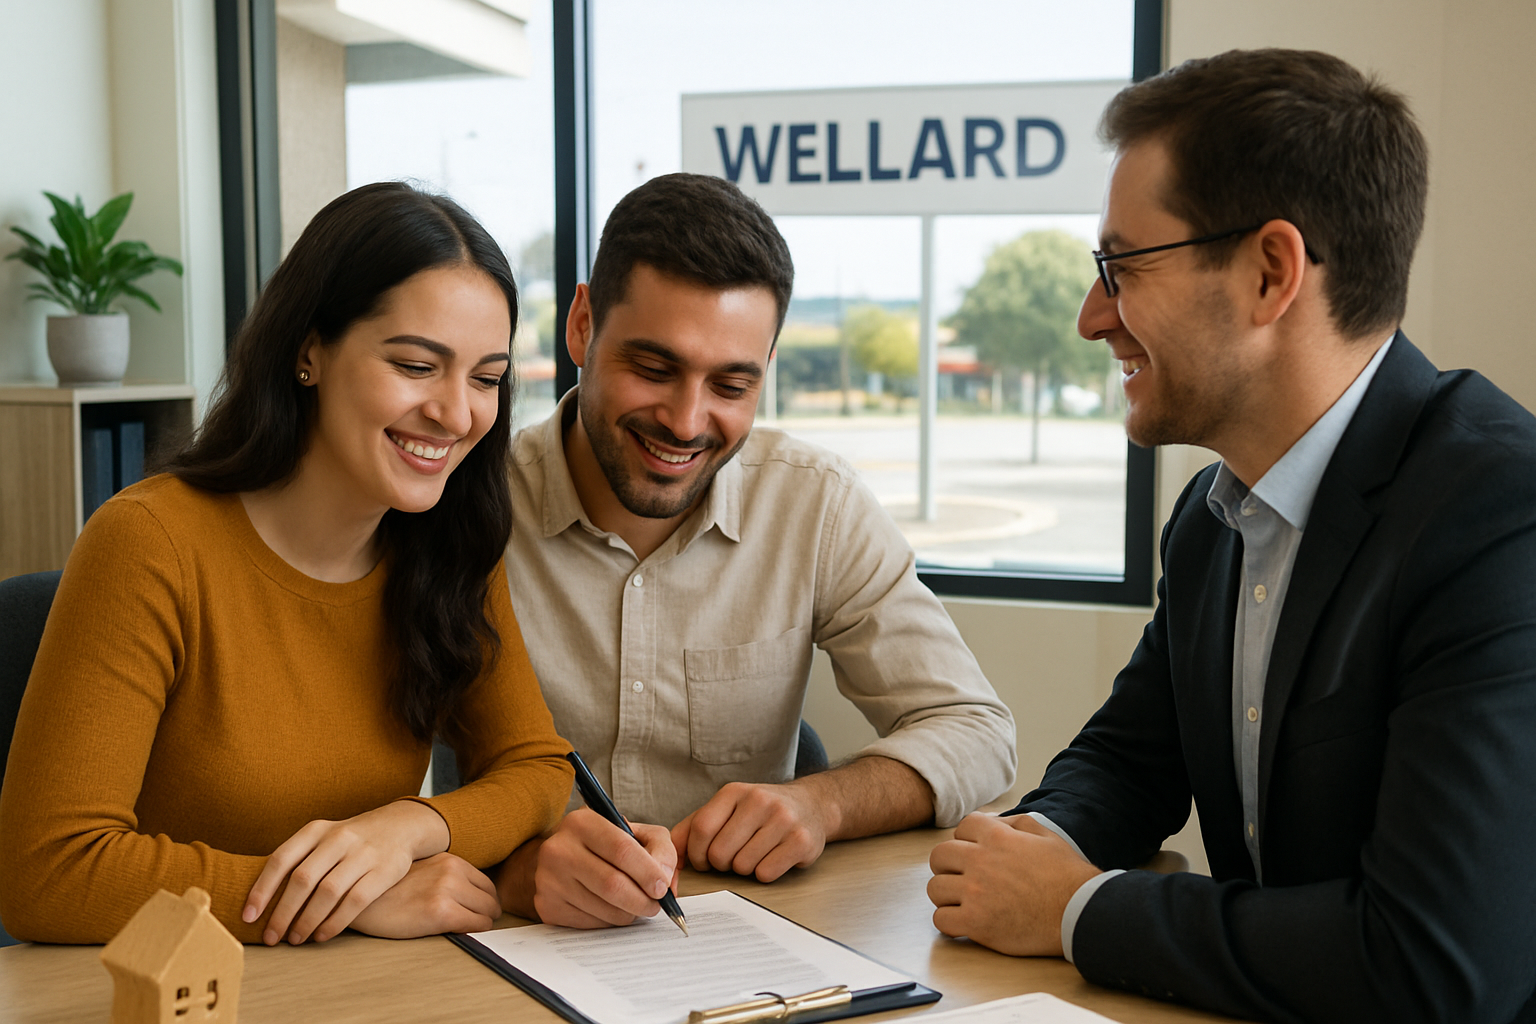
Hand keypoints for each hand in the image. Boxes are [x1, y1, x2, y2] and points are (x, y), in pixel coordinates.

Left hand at [243, 800, 449, 944]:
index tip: (248, 917)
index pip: (281, 859)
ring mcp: (363, 854)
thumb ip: (298, 860)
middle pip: (302, 879)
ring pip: (328, 892)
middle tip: (271, 937)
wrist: (401, 826)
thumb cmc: (350, 841)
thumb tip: (260, 900)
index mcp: (316, 830)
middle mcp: (338, 838)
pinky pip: (355, 901)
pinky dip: (335, 922)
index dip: (262, 889)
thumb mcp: (323, 837)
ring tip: (296, 939)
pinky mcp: (384, 871)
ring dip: (307, 921)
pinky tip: (322, 935)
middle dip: (282, 913)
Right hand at [350, 853, 500, 938]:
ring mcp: (448, 890)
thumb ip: (446, 878)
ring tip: (460, 931)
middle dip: (484, 914)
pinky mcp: (441, 912)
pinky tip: (455, 934)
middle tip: (470, 925)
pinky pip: (476, 926)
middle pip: (490, 899)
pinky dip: (473, 933)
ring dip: (479, 925)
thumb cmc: (388, 891)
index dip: (483, 902)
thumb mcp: (422, 872)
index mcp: (449, 860)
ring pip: (487, 913)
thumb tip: (472, 897)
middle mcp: (452, 871)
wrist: (357, 899)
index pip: (486, 884)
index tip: (474, 913)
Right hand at [527, 809, 678, 928]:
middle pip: (612, 884)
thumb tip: (665, 879)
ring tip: (635, 905)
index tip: (662, 887)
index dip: (648, 872)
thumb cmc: (603, 846)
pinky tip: (612, 909)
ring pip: (604, 908)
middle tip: (655, 905)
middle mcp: (559, 849)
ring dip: (629, 913)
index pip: (622, 850)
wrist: (558, 860)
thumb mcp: (633, 832)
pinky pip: (591, 923)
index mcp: (582, 822)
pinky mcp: (547, 906)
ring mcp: (549, 880)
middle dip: (642, 900)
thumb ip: (659, 847)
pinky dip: (610, 921)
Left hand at [671, 782, 827, 881]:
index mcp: (735, 792)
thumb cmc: (760, 812)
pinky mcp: (801, 841)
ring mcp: (783, 820)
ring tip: (754, 854)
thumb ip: (693, 827)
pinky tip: (772, 858)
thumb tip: (669, 854)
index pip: (701, 828)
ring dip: (744, 869)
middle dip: (720, 865)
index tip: (703, 859)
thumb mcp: (727, 808)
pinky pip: (766, 873)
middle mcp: (760, 800)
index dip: (696, 853)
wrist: (811, 805)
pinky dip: (764, 873)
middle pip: (720, 852)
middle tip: (731, 859)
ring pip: (743, 866)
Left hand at [927, 812, 1101, 956]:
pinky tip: (963, 923)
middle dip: (949, 866)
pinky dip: (949, 922)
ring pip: (935, 888)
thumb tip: (990, 821)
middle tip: (962, 879)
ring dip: (947, 895)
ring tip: (962, 902)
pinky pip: (941, 919)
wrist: (1080, 912)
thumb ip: (1012, 823)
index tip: (974, 855)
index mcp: (996, 837)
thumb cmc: (1066, 875)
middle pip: (939, 856)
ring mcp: (976, 893)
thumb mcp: (1044, 834)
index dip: (967, 841)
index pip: (961, 828)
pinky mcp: (976, 923)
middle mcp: (980, 861)